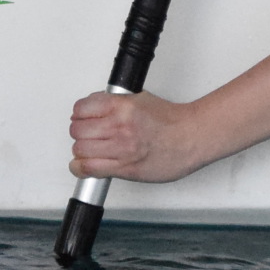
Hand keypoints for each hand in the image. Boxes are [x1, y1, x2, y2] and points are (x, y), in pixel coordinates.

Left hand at [69, 87, 205, 182]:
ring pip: (80, 150)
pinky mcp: (124, 168)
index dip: (79, 114)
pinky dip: (80, 168)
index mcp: (122, 106)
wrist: (191, 137)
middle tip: (86, 134)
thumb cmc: (172, 121)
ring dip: (82, 150)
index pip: (82, 109)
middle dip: (80, 132)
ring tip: (89, 149)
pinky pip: (89, 169)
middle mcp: (119, 126)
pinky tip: (82, 166)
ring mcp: (121, 149)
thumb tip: (97, 106)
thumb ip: (116, 103)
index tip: (82, 118)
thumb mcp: (140, 99)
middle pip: (78, 130)